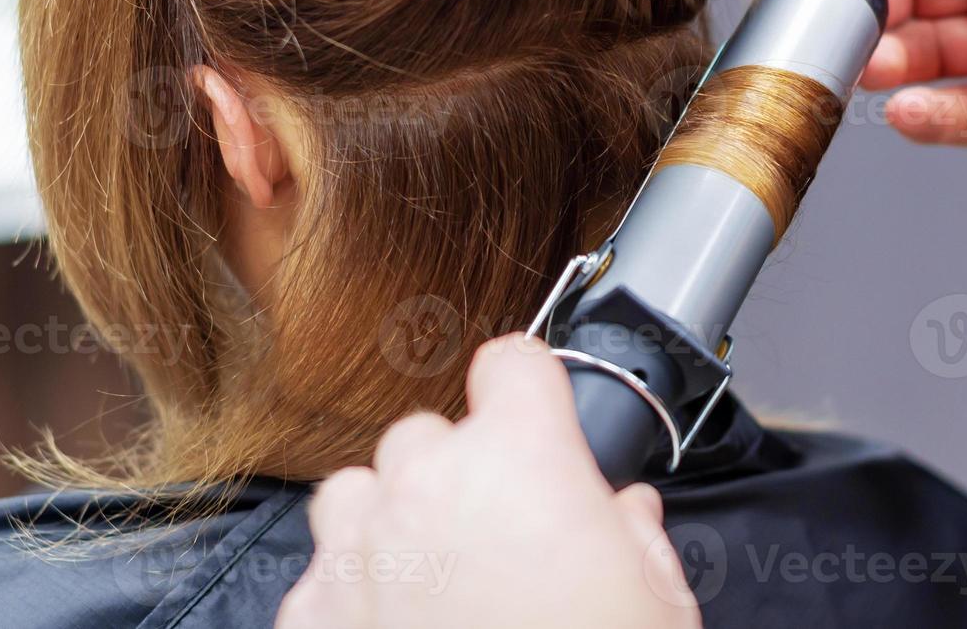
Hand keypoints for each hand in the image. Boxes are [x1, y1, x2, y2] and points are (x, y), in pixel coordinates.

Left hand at [275, 336, 701, 628]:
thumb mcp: (655, 605)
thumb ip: (636, 537)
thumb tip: (626, 515)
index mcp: (521, 460)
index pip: (512, 362)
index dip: (529, 389)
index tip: (533, 413)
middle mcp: (427, 486)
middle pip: (430, 432)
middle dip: (461, 473)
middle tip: (501, 538)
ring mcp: (359, 548)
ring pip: (359, 490)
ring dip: (393, 520)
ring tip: (437, 582)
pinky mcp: (311, 615)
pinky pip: (325, 573)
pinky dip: (355, 594)